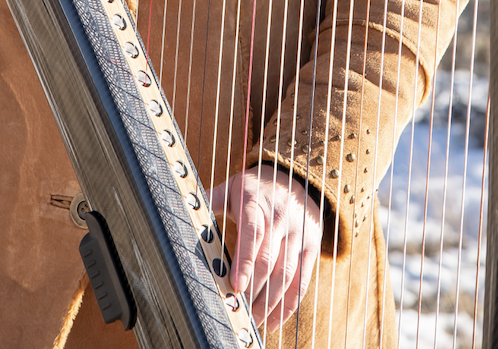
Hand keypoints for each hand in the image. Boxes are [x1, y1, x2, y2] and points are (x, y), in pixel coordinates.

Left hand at [211, 166, 321, 331]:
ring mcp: (297, 233)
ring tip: (254, 320)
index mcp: (256, 202)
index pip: (252, 232)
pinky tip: (275, 320)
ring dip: (270, 301)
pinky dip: (289, 304)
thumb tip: (186, 204)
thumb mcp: (234, 186)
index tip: (236, 286)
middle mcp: (279, 218)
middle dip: (254, 290)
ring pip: (286, 274)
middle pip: (268, 260)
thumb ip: (212, 199)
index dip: (245, 261)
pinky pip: (302, 279)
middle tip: (239, 311)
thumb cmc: (256, 188)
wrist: (296, 177)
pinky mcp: (311, 246)